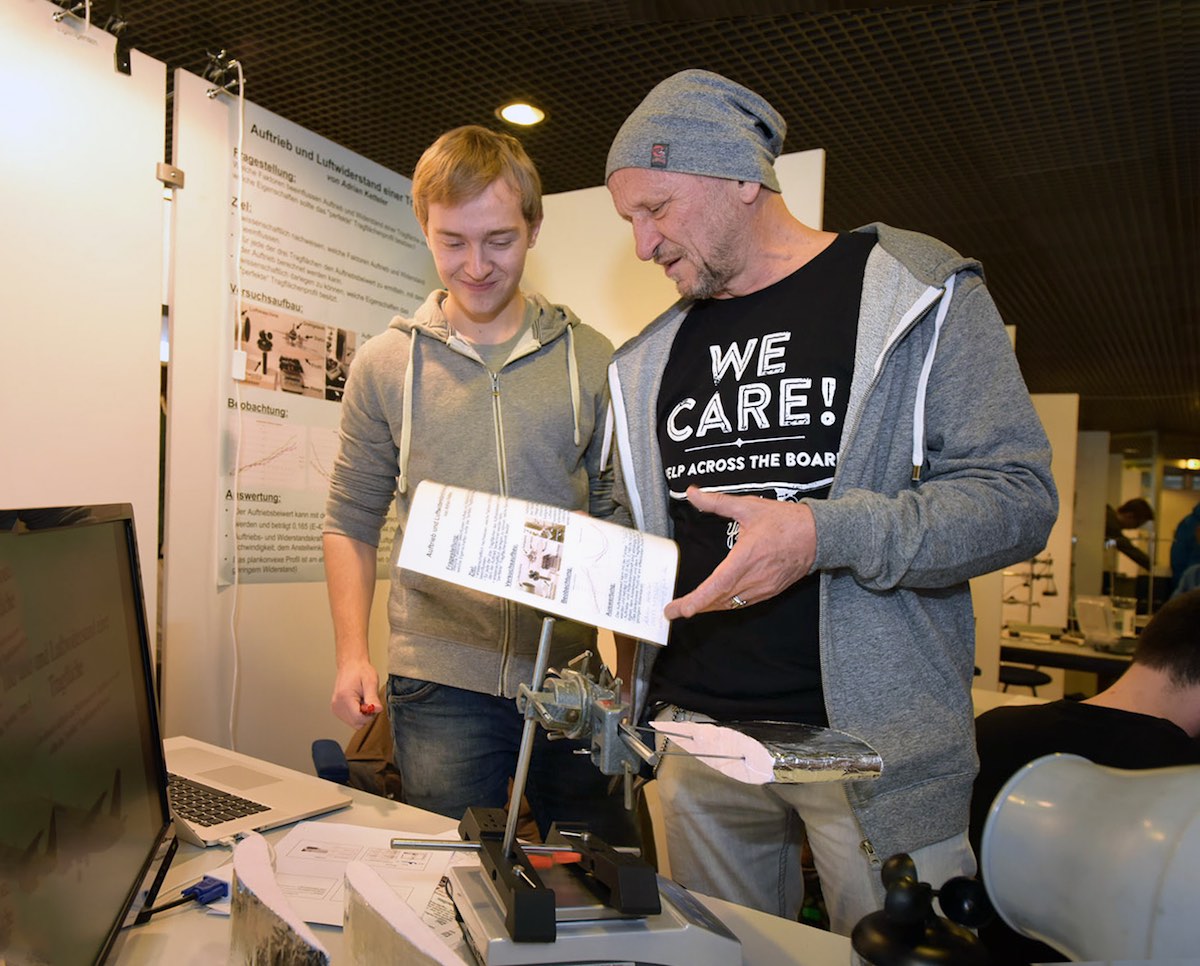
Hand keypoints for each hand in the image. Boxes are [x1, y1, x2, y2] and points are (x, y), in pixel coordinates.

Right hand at [331, 658, 380, 727]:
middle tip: (368, 700)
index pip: (359, 719)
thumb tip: (378, 709)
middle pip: (357, 723)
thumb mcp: (371, 682)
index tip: (372, 704)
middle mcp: (337, 705)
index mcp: (344, 698)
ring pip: (354, 723)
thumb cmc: (360, 671)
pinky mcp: (336, 710)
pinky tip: (358, 702)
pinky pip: (350, 720)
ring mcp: (335, 708)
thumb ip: (373, 697)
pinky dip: (356, 714)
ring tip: (362, 700)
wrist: (350, 665)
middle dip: (366, 715)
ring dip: (362, 715)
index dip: (370, 714)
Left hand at [664, 487, 815, 618]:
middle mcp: (753, 578)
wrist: (819, 535)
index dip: (694, 601)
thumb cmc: (785, 521)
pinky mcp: (770, 591)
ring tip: (690, 607)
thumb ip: (716, 502)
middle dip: (694, 607)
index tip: (676, 610)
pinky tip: (717, 601)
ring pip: (731, 605)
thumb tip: (693, 492)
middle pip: (718, 601)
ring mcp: (763, 588)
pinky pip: (744, 604)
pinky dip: (727, 605)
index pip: (715, 587)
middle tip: (673, 611)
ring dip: (710, 607)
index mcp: (745, 559)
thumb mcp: (748, 506)